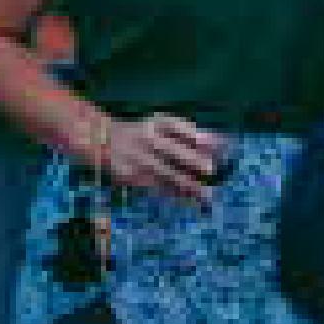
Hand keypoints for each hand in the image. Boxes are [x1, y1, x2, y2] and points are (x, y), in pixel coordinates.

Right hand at [102, 113, 225, 204]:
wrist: (105, 142)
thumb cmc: (144, 134)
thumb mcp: (162, 126)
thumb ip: (189, 134)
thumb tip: (219, 143)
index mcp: (158, 123)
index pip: (180, 127)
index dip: (199, 136)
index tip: (217, 145)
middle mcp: (148, 138)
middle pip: (173, 150)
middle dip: (192, 159)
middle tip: (211, 169)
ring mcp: (140, 158)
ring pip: (167, 173)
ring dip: (188, 185)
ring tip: (208, 195)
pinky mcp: (133, 177)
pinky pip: (158, 187)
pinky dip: (175, 193)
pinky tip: (189, 200)